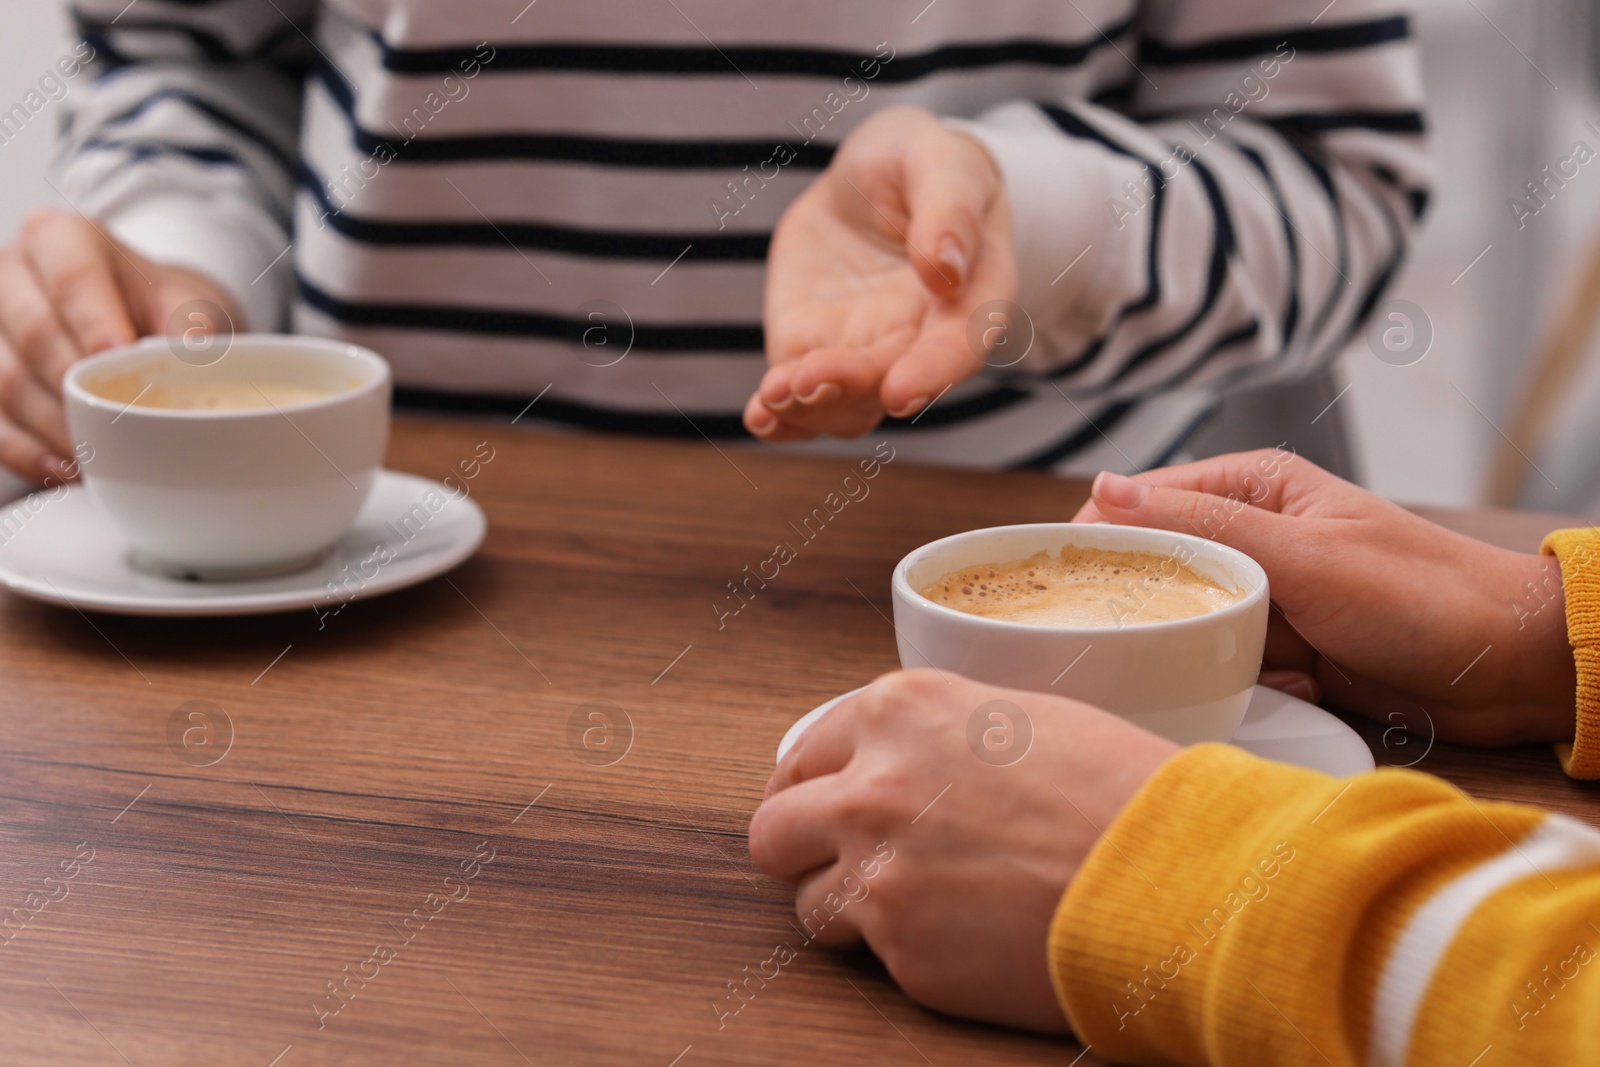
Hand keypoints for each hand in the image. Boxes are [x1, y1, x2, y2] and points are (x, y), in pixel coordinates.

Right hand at [0, 207, 239, 481]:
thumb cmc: (158, 308)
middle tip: (117, 427)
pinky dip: (24, 451)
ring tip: (97, 458)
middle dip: (75, 386)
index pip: (72, 277)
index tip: (118, 357)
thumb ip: (190, 324)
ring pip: (5, 380)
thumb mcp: (186, 302)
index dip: (94, 320)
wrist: (135, 319)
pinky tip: (61, 470)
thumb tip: (192, 354)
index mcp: (63, 239)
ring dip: (52, 428)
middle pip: (32, 332)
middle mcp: (12, 273)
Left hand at [748, 106, 1015, 440]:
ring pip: (847, 405)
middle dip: (851, 386)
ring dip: (810, 411)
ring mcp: (866, 351)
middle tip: (808, 378)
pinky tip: (760, 417)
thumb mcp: (941, 161)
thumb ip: (949, 209)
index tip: (901, 391)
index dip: (935, 373)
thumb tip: (945, 267)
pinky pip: (801, 399)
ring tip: (774, 395)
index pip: (962, 345)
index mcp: (971, 297)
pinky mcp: (814, 349)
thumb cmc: (923, 166)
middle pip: (892, 380)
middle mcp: (921, 339)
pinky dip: (782, 417)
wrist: (870, 178)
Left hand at [748, 670, 1177, 1031]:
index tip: (819, 808)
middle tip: (842, 864)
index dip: (813, 787)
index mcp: (901, 709)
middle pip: (774, 828)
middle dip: (803, 849)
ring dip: (849, 909)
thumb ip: (937, 736)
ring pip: (807, 903)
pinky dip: (910, 955)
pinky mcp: (904, 952)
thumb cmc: (1125, 791)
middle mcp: (872, 784)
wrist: (1180, 875)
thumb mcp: (1020, 718)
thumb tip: (899, 761)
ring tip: (921, 909)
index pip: (806, 750)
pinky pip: (873, 958)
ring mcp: (881, 872)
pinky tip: (969, 937)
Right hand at [1075, 450, 1577, 745]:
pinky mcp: (1281, 648)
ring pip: (1190, 625)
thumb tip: (1104, 488)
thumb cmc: (1421, 593)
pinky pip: (1226, 666)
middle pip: (1159, 570)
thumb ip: (1202, 526)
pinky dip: (1249, 682)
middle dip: (1163, 609)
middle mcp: (1252, 537)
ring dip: (1213, 652)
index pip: (1142, 501)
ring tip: (1270, 660)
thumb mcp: (1303, 554)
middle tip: (1172, 636)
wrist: (1509, 667)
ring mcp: (1267, 596)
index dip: (1103, 539)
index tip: (1077, 585)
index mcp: (1252, 489)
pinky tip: (1299, 683)